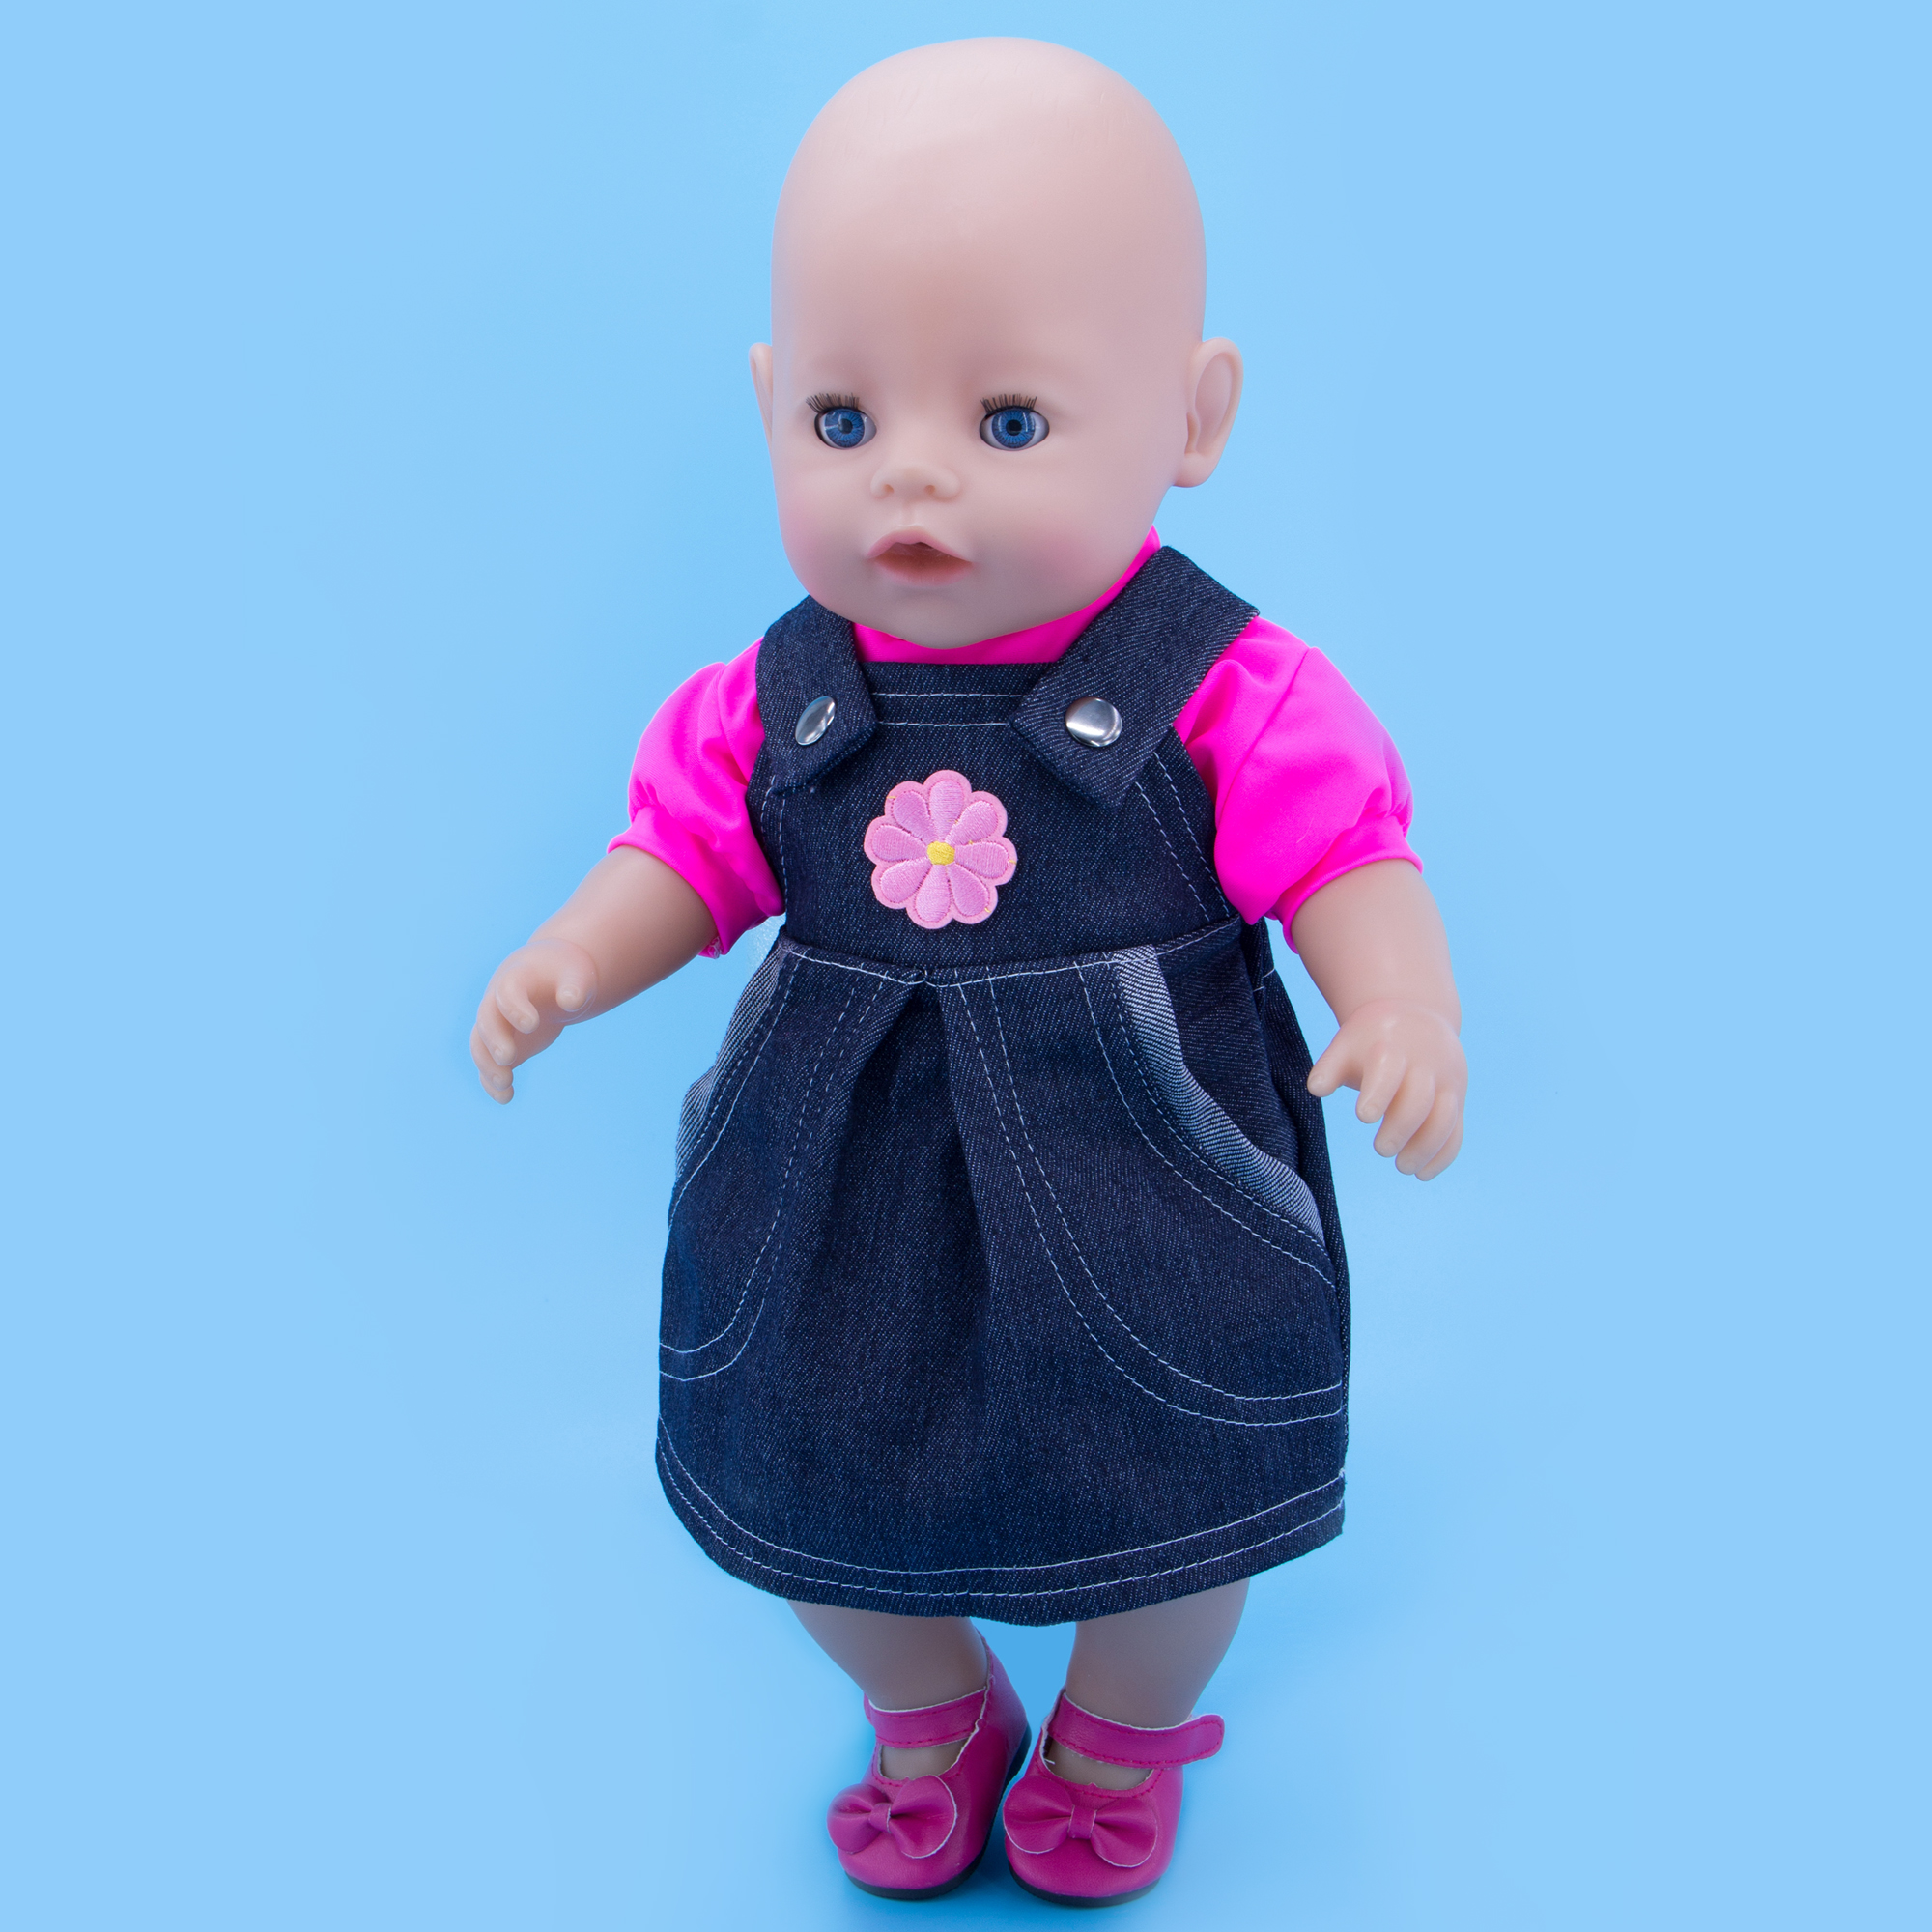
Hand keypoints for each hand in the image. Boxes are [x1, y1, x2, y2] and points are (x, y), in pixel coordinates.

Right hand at [470, 938, 599, 1103]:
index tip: (532, 1025)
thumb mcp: (577, 976)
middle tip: (508, 1058)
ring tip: (506, 1086)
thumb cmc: (566, 975)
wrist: (551, 978)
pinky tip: (506, 1098)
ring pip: (480, 1045)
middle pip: (487, 1020)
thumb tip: (571, 1001)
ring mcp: (496, 1023)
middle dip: (494, 1039)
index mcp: (517, 978)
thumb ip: (574, 988)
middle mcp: (497, 1001)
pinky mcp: (501, 1044)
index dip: (514, 1007)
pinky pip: (488, 1064)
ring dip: (488, 1066)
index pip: (508, 991)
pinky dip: (491, 1082)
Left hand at [1307, 998, 1465, 1179]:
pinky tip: (1423, 1173)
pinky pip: (1456, 1128)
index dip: (1378, 1094)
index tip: (1362, 1117)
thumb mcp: (1347, 1044)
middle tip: (1381, 1149)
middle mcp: (1426, 1063)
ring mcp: (1446, 1081)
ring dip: (1426, 1147)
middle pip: (1420, 1099)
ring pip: (1444, 1118)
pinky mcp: (1457, 1098)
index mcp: (1393, 1046)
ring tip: (1403, 1167)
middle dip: (1401, 1128)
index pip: (1389, 1070)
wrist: (1415, 1016)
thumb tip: (1316, 1089)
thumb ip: (1330, 1067)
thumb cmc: (1371, 1040)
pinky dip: (1443, 1154)